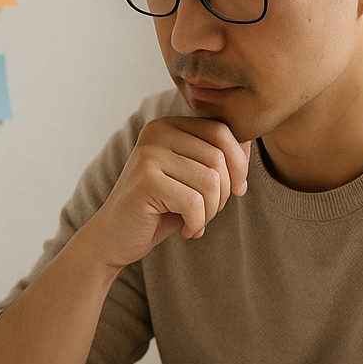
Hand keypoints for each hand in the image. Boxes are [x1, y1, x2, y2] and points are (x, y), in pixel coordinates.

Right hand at [80, 118, 251, 270]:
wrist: (114, 238)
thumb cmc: (159, 209)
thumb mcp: (192, 179)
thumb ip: (216, 159)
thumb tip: (248, 148)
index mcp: (169, 125)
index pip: (223, 131)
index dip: (239, 164)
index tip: (235, 191)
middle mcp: (157, 132)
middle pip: (219, 157)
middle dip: (225, 192)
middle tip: (209, 212)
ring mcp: (149, 154)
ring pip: (211, 181)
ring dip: (211, 210)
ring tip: (197, 221)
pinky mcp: (145, 181)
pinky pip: (194, 202)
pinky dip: (198, 222)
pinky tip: (187, 230)